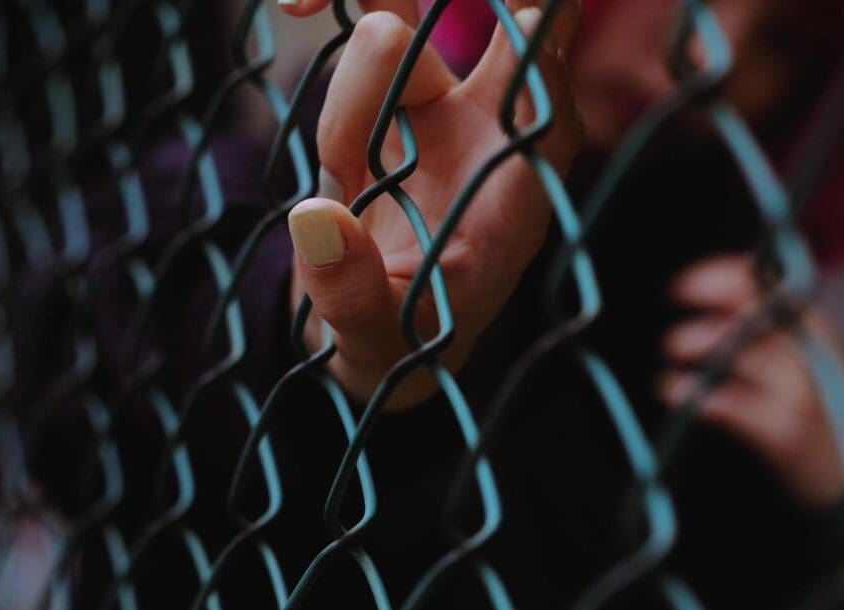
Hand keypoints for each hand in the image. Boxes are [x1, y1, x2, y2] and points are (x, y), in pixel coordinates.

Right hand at [279, 1, 581, 409]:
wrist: (375, 323)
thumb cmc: (397, 341)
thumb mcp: (375, 340)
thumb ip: (351, 293)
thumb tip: (315, 218)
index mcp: (512, 204)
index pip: (547, 123)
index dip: (542, 70)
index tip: (528, 26)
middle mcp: (489, 142)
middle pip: (515, 35)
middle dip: (492, 2)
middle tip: (387, 15)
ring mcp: (441, 108)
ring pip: (416, 23)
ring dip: (369, 48)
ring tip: (316, 64)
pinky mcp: (392, 93)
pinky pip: (374, 23)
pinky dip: (327, 1)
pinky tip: (296, 5)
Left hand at [657, 254, 843, 507]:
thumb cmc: (818, 414)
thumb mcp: (801, 360)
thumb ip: (766, 328)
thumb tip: (715, 293)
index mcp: (814, 331)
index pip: (771, 286)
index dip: (723, 277)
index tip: (684, 284)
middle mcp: (811, 354)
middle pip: (759, 311)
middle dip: (710, 300)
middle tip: (673, 303)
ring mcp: (801, 393)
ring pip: (748, 352)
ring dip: (700, 342)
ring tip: (671, 348)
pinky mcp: (785, 434)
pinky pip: (736, 405)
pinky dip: (699, 393)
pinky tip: (675, 388)